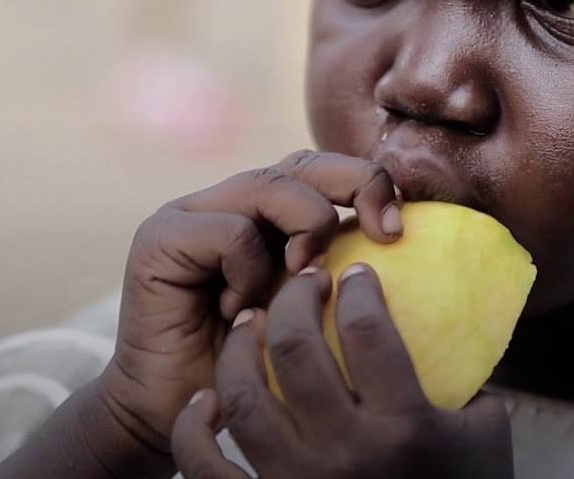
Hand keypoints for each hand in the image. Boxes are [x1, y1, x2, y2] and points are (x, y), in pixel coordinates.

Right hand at [96, 151, 402, 452]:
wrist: (177, 412)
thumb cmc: (257, 371)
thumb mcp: (315, 312)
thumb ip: (344, 271)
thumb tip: (411, 238)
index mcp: (270, 212)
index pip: (326, 169)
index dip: (368, 183)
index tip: (396, 230)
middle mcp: (231, 200)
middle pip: (304, 162)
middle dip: (355, 185)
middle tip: (381, 233)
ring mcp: (192, 211)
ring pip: (272, 184)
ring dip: (306, 229)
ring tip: (303, 278)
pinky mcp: (161, 235)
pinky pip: (232, 232)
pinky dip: (251, 271)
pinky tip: (239, 311)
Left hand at [170, 265, 514, 478]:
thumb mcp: (486, 433)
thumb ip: (467, 374)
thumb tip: (452, 310)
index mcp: (405, 429)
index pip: (369, 331)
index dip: (360, 288)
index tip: (357, 272)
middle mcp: (345, 454)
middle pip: (298, 351)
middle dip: (297, 299)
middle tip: (305, 280)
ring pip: (243, 398)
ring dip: (241, 350)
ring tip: (253, 321)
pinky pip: (206, 466)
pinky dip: (194, 430)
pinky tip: (204, 400)